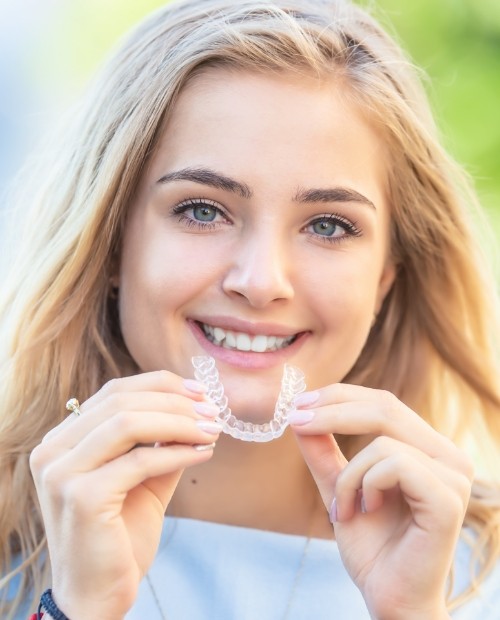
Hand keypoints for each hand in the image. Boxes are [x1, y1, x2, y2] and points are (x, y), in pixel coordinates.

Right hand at [30, 371, 221, 619]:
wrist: (98, 595)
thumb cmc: (120, 536)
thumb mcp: (143, 478)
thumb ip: (160, 442)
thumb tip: (197, 408)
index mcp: (62, 440)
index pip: (114, 392)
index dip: (161, 385)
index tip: (200, 392)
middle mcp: (52, 450)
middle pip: (122, 401)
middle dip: (176, 402)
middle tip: (213, 411)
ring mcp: (62, 473)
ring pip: (129, 423)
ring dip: (180, 422)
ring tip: (212, 429)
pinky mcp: (82, 497)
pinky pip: (141, 460)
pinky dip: (178, 452)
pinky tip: (204, 453)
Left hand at [289, 384, 472, 619]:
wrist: (389, 598)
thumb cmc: (372, 546)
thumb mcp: (339, 487)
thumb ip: (323, 452)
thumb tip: (300, 414)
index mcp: (428, 448)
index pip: (384, 403)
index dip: (340, 396)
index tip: (299, 403)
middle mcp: (448, 456)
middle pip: (385, 407)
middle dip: (332, 411)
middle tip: (297, 421)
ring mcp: (453, 476)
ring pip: (382, 441)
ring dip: (348, 475)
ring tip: (343, 508)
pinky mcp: (448, 498)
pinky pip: (394, 464)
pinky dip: (365, 485)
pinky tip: (366, 511)